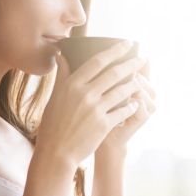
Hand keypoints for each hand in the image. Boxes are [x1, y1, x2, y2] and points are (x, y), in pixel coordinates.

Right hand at [35, 41, 146, 167]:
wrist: (57, 152)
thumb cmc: (53, 124)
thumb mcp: (55, 96)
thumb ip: (63, 75)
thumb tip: (62, 55)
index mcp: (72, 84)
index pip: (98, 61)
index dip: (115, 50)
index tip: (127, 43)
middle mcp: (85, 94)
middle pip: (114, 73)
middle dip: (131, 64)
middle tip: (142, 59)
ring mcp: (95, 110)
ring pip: (121, 92)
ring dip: (134, 85)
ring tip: (141, 81)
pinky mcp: (103, 125)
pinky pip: (123, 112)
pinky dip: (131, 107)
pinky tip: (136, 104)